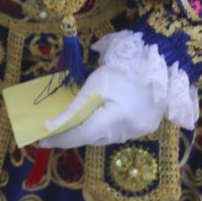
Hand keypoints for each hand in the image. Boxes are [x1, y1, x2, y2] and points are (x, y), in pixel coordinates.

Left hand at [38, 32, 192, 149]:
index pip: (81, 136)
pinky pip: (119, 133)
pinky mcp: (147, 127)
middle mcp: (129, 130)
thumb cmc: (123, 69)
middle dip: (73, 136)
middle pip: (93, 139)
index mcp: (116, 118)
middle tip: (53, 131)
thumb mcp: (95, 84)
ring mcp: (140, 130)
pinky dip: (104, 129)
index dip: (61, 139)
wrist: (160, 60)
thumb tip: (52, 125)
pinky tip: (95, 119)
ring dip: (89, 132)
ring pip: (106, 138)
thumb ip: (75, 107)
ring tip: (71, 124)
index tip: (42, 140)